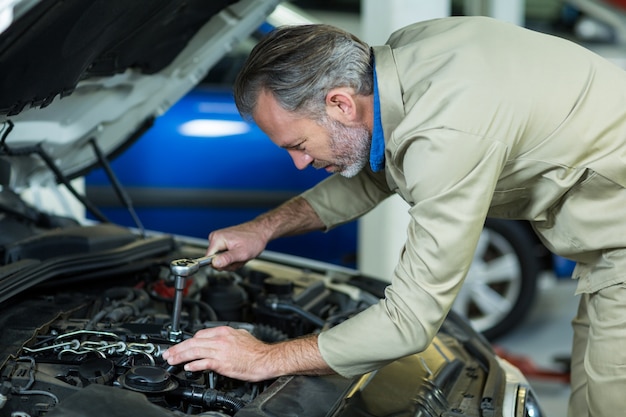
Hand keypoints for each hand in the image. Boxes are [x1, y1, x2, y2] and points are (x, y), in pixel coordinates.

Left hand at [162, 326, 332, 381]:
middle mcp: (221, 339)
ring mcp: (221, 351)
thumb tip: (217, 342)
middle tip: (168, 353)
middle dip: (178, 348)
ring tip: (172, 360)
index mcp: (225, 331)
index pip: (200, 334)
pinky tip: (188, 367)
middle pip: (193, 342)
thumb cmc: (256, 351)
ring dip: (180, 356)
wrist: (267, 359)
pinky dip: (193, 364)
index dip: (188, 341)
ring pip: (195, 351)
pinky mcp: (222, 363)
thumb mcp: (240, 336)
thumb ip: (227, 338)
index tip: (182, 346)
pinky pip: (204, 362)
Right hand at [206, 221, 268, 270]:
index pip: (208, 259)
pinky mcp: (223, 242)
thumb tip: (214, 264)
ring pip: (221, 260)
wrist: (260, 232)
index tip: (231, 262)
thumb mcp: (241, 253)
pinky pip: (224, 256)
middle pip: (215, 261)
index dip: (220, 265)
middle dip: (229, 264)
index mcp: (217, 239)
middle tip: (240, 258)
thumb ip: (227, 259)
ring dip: (233, 262)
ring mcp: (219, 240)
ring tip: (241, 255)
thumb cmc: (254, 240)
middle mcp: (215, 238)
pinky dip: (233, 258)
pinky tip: (240, 253)